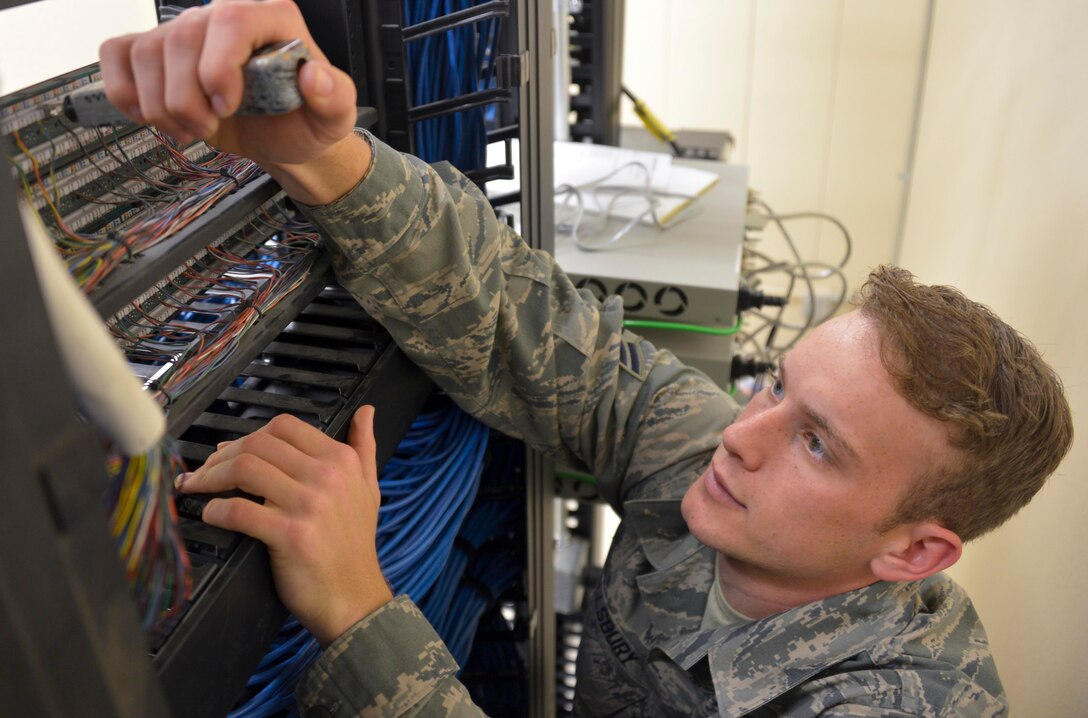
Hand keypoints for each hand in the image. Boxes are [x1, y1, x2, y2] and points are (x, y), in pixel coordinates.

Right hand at [100, 0, 368, 202]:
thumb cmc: (304, 118)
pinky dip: (126, 92)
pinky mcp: (156, 53)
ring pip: (145, 53)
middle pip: (180, 40)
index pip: (230, 20)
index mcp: (270, 18)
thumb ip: (334, 96)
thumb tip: (314, 76)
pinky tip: (152, 115)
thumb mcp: (333, 115)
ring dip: (161, 105)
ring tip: (192, 127)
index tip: (228, 105)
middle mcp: (222, 17)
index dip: (220, 65)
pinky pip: (117, 55)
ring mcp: (185, 33)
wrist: (281, 135)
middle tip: (211, 127)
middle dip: (188, 99)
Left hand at [175, 406, 391, 645]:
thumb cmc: (355, 545)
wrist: (355, 598)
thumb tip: (365, 411)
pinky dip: (216, 510)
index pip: (285, 427)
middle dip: (222, 454)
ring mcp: (309, 505)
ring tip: (197, 488)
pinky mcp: (290, 536)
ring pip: (244, 470)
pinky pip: (239, 511)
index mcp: (341, 460)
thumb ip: (365, 446)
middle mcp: (327, 477)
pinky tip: (210, 515)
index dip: (249, 435)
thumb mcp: (370, 489)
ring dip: (210, 477)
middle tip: (205, 471)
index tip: (230, 452)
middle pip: (258, 444)